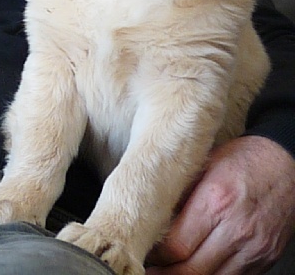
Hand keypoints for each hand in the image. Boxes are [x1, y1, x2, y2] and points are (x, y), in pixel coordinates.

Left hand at [147, 135, 294, 273]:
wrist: (287, 165)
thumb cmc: (243, 160)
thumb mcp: (203, 165)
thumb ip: (178, 194)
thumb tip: (150, 218)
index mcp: (216, 202)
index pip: (176, 246)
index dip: (155, 255)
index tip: (143, 250)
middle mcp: (237, 230)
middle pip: (192, 270)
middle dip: (164, 273)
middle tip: (148, 269)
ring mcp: (254, 248)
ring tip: (166, 271)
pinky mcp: (265, 258)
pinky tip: (195, 269)